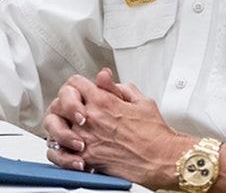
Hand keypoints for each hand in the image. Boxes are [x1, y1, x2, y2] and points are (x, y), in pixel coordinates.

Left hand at [44, 69, 191, 188]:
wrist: (158, 158)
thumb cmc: (154, 134)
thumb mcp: (142, 101)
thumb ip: (119, 87)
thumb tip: (105, 78)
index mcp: (104, 101)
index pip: (76, 83)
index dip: (80, 84)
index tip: (84, 90)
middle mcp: (90, 119)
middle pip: (60, 102)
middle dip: (68, 103)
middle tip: (76, 107)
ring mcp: (84, 139)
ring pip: (55, 125)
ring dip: (62, 124)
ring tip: (73, 127)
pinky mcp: (83, 158)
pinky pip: (57, 152)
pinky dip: (59, 149)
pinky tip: (69, 146)